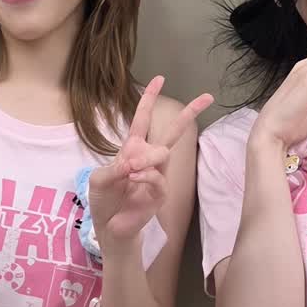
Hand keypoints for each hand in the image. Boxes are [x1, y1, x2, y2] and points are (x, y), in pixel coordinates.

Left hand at [88, 76, 212, 238]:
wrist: (110, 228)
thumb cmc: (104, 201)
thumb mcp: (100, 180)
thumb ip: (114, 168)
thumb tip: (134, 162)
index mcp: (132, 149)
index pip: (142, 119)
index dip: (149, 99)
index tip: (159, 79)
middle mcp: (148, 159)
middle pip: (172, 132)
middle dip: (189, 113)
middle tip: (207, 97)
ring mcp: (156, 175)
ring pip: (163, 153)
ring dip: (146, 157)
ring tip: (129, 169)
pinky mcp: (159, 194)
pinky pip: (158, 178)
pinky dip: (145, 176)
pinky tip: (133, 178)